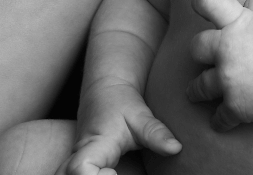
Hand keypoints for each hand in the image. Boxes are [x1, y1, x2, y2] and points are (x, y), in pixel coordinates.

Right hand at [54, 84, 180, 174]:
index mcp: (94, 145)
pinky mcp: (77, 166)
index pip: (79, 168)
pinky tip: (110, 174)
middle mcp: (78, 157)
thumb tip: (176, 148)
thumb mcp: (141, 116)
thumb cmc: (121, 102)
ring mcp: (74, 162)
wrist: (105, 90)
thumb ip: (156, 133)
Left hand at [187, 0, 252, 132]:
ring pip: (198, 87)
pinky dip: (221, 119)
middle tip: (207, 56)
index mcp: (238, 22)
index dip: (202, 1)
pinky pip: (218, 117)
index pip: (208, 0)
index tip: (201, 7)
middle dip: (202, 50)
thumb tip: (241, 7)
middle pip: (195, 47)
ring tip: (196, 92)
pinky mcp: (235, 107)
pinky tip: (222, 119)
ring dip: (198, 89)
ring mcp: (228, 80)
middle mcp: (227, 49)